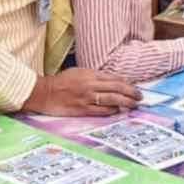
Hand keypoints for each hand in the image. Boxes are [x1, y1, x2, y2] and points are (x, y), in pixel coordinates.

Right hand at [22, 68, 140, 115]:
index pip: (114, 78)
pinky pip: (101, 110)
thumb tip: (113, 81)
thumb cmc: (61, 82)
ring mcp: (86, 98)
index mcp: (90, 74)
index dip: (127, 83)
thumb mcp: (79, 72)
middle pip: (117, 88)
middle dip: (131, 92)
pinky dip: (112, 110)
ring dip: (126, 102)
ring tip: (134, 105)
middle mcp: (90, 85)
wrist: (44, 93)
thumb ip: (95, 76)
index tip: (135, 87)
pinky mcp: (81, 109)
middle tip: (140, 96)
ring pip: (112, 99)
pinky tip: (119, 111)